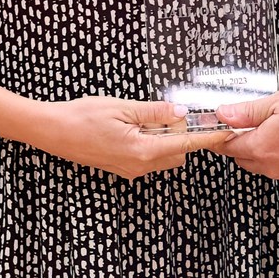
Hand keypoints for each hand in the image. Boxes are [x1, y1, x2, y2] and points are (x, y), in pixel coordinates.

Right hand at [35, 96, 229, 179]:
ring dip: (166, 139)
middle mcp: (139, 166)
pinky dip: (153, 143)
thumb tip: (181, 113)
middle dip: (182, 134)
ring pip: (164, 157)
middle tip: (169, 112)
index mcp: (141, 150)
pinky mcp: (122, 168)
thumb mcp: (122, 107)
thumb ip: (155, 112)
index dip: (208, 138)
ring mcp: (130, 170)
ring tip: (147, 117)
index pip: (185, 145)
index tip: (227, 132)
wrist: (52, 131)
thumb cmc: (82, 116)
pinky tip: (137, 126)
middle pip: (178, 153)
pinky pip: (149, 158)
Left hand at [215, 86, 278, 185]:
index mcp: (260, 147)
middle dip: (239, 141)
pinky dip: (278, 155)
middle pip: (241, 157)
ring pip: (260, 163)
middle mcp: (270, 165)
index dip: (218, 135)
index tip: (214, 128)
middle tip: (247, 122)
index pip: (226, 145)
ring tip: (275, 127)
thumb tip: (224, 114)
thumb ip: (248, 110)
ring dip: (260, 149)